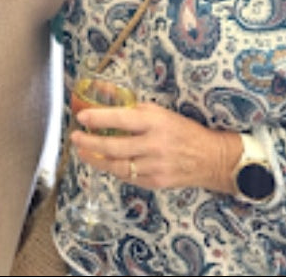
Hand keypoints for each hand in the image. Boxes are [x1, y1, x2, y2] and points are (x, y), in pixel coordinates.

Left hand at [71, 101, 241, 193]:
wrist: (210, 157)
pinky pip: (128, 177)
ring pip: (117, 166)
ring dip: (96, 159)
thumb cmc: (183, 130)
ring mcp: (154, 166)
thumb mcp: (161, 112)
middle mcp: (154, 144)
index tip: (82, 117)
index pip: (121, 118)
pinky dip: (114, 170)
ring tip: (83, 152)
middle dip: (90, 142)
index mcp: (156, 122)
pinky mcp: (156, 182)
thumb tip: (109, 101)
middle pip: (114, 146)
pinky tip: (104, 163)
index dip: (99, 118)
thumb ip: (136, 109)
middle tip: (75, 138)